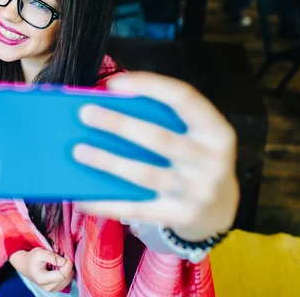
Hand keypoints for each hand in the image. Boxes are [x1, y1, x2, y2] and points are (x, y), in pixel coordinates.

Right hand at [9, 248, 73, 291]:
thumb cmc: (32, 258)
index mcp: (43, 279)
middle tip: (63, 255)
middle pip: (67, 277)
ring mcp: (53, 289)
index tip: (66, 254)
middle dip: (68, 265)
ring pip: (69, 278)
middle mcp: (49, 287)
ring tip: (60, 260)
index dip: (68, 264)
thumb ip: (51, 256)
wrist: (26, 266)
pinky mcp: (56, 288)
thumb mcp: (39, 252)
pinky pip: (68, 280)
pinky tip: (61, 266)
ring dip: (68, 268)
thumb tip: (64, 261)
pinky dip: (67, 272)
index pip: (63, 274)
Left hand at [73, 72, 238, 241]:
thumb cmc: (194, 157)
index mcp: (216, 130)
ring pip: (145, 174)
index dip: (150, 86)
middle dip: (120, 125)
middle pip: (160, 139)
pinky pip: (137, 209)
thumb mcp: (195, 135)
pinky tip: (82, 197)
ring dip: (108, 162)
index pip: (185, 99)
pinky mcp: (180, 216)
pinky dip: (107, 204)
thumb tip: (108, 106)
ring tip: (78, 151)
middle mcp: (212, 161)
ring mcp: (198, 192)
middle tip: (85, 114)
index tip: (114, 83)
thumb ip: (163, 119)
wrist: (220, 208)